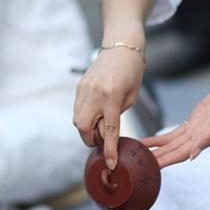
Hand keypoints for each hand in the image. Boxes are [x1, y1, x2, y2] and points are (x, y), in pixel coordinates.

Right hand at [73, 45, 144, 169]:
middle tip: (102, 142)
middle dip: (91, 140)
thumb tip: (105, 132)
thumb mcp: (131, 96)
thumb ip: (117, 115)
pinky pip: (77, 109)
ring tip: (99, 126)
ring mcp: (84, 89)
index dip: (109, 150)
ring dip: (87, 129)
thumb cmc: (132, 71)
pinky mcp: (79, 86)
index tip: (110, 164)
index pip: (109, 130)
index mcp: (112, 96)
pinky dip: (85, 117)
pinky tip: (95, 114)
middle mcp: (94, 93)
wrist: (121, 46)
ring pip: (77, 120)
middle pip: (84, 128)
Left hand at [142, 70, 209, 167]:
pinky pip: (174, 132)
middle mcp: (198, 137)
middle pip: (171, 152)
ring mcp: (196, 129)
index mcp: (205, 139)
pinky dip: (161, 138)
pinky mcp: (194, 119)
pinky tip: (150, 142)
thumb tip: (193, 156)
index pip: (179, 155)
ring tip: (137, 154)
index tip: (148, 169)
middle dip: (154, 159)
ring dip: (154, 150)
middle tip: (134, 164)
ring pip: (170, 144)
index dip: (163, 162)